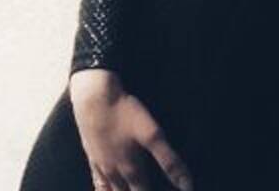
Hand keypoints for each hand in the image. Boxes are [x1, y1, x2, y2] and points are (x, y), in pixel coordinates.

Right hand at [69, 69, 193, 190]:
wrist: (94, 97)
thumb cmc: (125, 113)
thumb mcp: (152, 135)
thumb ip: (170, 161)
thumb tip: (187, 185)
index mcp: (131, 170)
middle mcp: (114, 172)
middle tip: (143, 190)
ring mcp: (100, 164)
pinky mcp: (90, 154)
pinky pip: (96, 181)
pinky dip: (102, 190)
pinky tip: (105, 188)